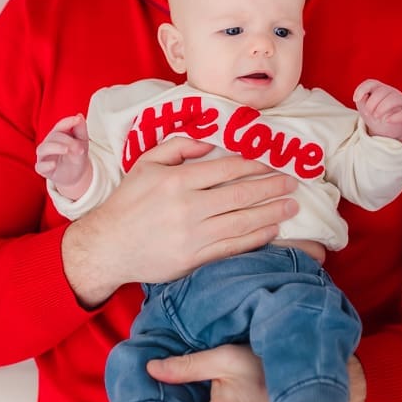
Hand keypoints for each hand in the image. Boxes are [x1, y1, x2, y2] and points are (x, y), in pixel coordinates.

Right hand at [35, 113, 92, 198]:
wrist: (77, 173)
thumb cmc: (77, 154)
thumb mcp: (83, 141)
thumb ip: (81, 129)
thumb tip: (79, 116)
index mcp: (57, 135)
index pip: (59, 126)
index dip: (67, 122)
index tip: (77, 120)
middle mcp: (48, 143)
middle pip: (54, 137)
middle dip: (68, 141)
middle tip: (80, 149)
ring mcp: (44, 156)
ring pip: (43, 149)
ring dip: (55, 148)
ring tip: (66, 150)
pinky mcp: (43, 169)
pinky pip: (40, 166)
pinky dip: (46, 165)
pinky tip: (54, 164)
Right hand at [62, 138, 299, 307]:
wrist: (108, 246)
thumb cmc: (128, 202)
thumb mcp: (146, 163)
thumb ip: (178, 147)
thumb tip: (209, 142)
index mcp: (177, 180)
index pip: (226, 169)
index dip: (254, 165)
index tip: (273, 164)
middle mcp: (188, 207)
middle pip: (240, 194)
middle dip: (271, 188)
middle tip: (293, 183)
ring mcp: (193, 236)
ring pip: (241, 222)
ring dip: (271, 213)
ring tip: (291, 206)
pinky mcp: (194, 259)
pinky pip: (232, 247)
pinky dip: (256, 239)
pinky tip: (271, 231)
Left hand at [353, 79, 401, 142]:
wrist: (386, 131)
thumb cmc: (374, 115)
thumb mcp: (364, 107)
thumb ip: (362, 100)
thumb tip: (363, 97)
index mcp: (379, 88)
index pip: (371, 83)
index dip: (362, 89)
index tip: (355, 100)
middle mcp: (391, 92)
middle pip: (381, 92)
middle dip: (371, 104)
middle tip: (368, 113)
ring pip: (393, 99)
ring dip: (381, 109)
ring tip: (376, 117)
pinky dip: (395, 117)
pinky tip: (387, 120)